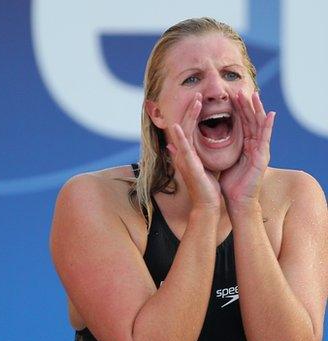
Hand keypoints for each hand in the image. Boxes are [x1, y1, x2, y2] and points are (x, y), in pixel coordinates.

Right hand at [167, 93, 221, 209]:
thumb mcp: (198, 166)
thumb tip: (173, 144)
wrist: (206, 205)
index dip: (193, 115)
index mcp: (187, 153)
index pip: (189, 129)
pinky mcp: (188, 166)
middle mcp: (183, 154)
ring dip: (188, 117)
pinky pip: (183, 149)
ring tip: (195, 102)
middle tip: (197, 95)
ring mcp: (184, 159)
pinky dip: (179, 137)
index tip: (199, 101)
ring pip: (184, 133)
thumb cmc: (205, 188)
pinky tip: (177, 126)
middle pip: (185, 127)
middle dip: (191, 110)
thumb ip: (189, 154)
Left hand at [219, 91, 274, 205]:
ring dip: (257, 110)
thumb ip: (210, 150)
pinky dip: (268, 126)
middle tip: (240, 90)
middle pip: (249, 121)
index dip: (236, 110)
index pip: (239, 123)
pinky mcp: (262, 158)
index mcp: (242, 146)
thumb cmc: (226, 183)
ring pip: (258, 125)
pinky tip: (270, 115)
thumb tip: (193, 142)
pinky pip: (266, 139)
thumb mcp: (216, 161)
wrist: (233, 200)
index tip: (230, 96)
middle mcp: (252, 146)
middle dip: (245, 105)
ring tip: (255, 95)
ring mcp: (259, 151)